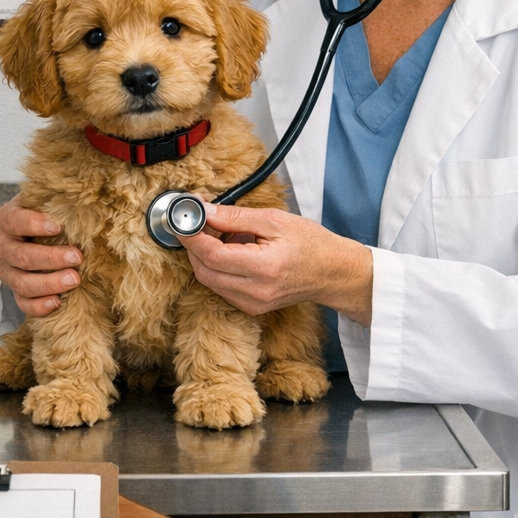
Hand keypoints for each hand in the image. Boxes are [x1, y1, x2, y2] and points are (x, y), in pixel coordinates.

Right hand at [0, 195, 81, 317]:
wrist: (39, 233)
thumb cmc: (47, 213)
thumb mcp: (47, 200)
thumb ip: (58, 199)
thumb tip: (81, 201)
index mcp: (5, 219)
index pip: (13, 221)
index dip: (34, 224)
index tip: (58, 226)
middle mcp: (1, 247)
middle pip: (20, 256)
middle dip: (49, 258)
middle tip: (76, 257)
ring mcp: (6, 272)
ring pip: (21, 283)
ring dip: (49, 283)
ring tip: (74, 279)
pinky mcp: (15, 291)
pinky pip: (23, 303)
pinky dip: (39, 306)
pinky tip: (58, 302)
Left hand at [176, 201, 374, 324]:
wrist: (333, 273)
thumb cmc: (311, 243)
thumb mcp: (274, 220)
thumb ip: (235, 217)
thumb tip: (203, 211)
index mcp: (264, 267)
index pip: (212, 255)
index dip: (192, 235)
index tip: (184, 218)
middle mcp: (255, 292)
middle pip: (204, 271)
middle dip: (193, 246)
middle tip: (196, 222)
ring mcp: (252, 304)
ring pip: (209, 280)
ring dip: (204, 256)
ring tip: (218, 234)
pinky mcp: (251, 307)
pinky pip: (221, 287)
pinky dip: (217, 267)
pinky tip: (229, 250)